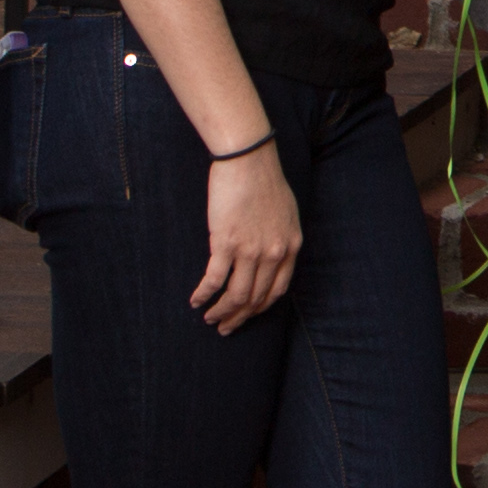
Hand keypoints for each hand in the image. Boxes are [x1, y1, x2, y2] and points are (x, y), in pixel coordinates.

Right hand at [193, 137, 303, 331]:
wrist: (249, 160)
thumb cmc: (265, 181)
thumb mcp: (285, 214)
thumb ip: (280, 238)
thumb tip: (269, 258)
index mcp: (291, 246)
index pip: (277, 290)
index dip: (260, 307)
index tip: (247, 315)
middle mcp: (274, 253)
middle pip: (256, 298)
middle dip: (239, 317)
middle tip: (225, 327)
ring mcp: (251, 251)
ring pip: (236, 296)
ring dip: (221, 312)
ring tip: (209, 319)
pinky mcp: (227, 244)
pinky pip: (214, 280)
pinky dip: (204, 294)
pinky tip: (196, 301)